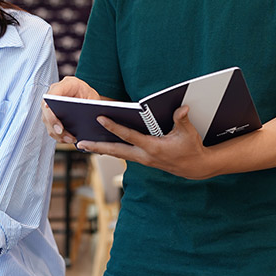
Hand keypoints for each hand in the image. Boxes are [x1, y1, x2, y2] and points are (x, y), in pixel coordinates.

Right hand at [42, 76, 101, 144]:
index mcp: (67, 84)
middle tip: (61, 131)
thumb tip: (88, 116)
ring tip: (70, 139)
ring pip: (47, 120)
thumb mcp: (93, 98)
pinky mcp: (51, 117)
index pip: (54, 91)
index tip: (48, 107)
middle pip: (47, 108)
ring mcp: (51, 106)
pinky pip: (51, 127)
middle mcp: (55, 94)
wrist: (86, 98)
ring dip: (57, 132)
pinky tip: (68, 140)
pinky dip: (58, 136)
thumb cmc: (89, 96)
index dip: (48, 99)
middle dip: (53, 121)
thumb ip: (90, 104)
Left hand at [78, 105, 218, 179]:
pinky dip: (111, 150)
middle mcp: (144, 156)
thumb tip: (182, 108)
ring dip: (101, 149)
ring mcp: (142, 160)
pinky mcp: (143, 161)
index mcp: (153, 148)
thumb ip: (182, 120)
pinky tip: (101, 146)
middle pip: (116, 151)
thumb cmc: (191, 148)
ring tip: (84, 144)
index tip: (100, 118)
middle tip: (80, 142)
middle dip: (97, 146)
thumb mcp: (188, 133)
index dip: (114, 127)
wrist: (195, 167)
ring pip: (117, 154)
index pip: (129, 136)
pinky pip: (123, 155)